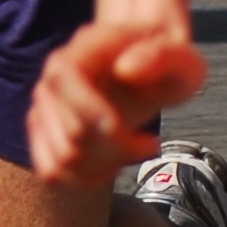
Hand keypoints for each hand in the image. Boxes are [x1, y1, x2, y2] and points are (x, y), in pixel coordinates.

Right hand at [26, 15, 204, 187]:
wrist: (149, 59)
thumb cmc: (167, 60)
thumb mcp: (182, 57)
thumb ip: (163, 57)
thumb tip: (127, 69)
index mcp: (84, 47)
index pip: (66, 78)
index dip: (93, 112)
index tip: (135, 135)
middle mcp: (55, 75)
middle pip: (72, 132)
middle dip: (118, 149)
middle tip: (151, 145)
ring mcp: (44, 104)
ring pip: (61, 159)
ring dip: (105, 168)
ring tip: (134, 153)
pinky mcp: (45, 130)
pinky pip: (51, 170)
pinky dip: (85, 179)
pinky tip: (114, 165)